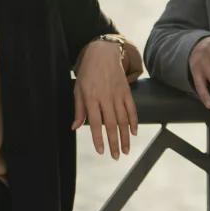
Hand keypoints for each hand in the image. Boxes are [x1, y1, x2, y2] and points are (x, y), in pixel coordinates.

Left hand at [72, 40, 137, 158]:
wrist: (103, 54)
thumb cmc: (87, 73)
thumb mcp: (78, 89)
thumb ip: (78, 109)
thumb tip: (75, 127)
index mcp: (91, 98)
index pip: (95, 123)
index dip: (98, 139)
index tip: (101, 151)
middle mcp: (106, 98)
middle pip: (112, 125)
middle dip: (114, 142)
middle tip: (117, 156)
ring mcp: (118, 95)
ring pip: (123, 119)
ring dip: (126, 136)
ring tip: (126, 149)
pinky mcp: (126, 91)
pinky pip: (132, 109)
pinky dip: (134, 121)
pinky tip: (134, 132)